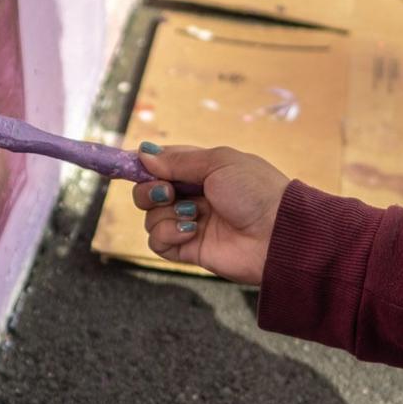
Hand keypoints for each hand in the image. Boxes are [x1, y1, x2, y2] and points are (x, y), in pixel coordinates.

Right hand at [133, 143, 289, 285]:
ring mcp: (190, 223)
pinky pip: (158, 241)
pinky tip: (191, 230)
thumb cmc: (256, 190)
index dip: (143, 164)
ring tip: (193, 214)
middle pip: (148, 191)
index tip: (125, 163)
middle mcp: (193, 196)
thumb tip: (144, 154)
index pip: (162, 164)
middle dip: (149, 189)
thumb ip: (178, 160)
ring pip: (150, 217)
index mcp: (202, 171)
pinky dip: (168, 233)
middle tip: (168, 191)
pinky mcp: (189, 249)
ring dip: (164, 213)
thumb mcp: (218, 163)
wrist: (277, 234)